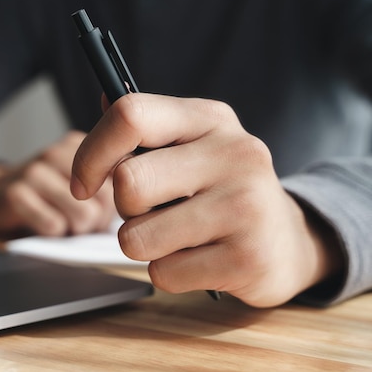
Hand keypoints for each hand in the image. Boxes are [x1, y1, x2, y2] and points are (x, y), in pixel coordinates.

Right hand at [0, 130, 115, 236]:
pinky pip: (53, 226)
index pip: (122, 180)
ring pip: (83, 215)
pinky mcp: (15, 193)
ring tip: (62, 223)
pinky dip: (51, 233)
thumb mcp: (77, 179)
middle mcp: (58, 152)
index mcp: (80, 145)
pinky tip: (40, 224)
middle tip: (80, 223)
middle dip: (98, 222)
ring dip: (76, 230)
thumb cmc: (43, 192)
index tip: (101, 209)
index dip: (117, 205)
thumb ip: (107, 185)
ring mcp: (34, 171)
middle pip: (107, 202)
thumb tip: (135, 211)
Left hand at [71, 93, 341, 306]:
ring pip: (137, 238)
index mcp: (211, 118)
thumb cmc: (223, 190)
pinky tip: (199, 260)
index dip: (91, 153)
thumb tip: (102, 98)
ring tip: (179, 237)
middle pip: (128, 184)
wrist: (288, 241)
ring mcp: (245, 206)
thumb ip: (148, 129)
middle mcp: (234, 153)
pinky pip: (163, 274)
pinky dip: (169, 272)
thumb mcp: (194, 146)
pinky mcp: (247, 258)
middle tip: (152, 213)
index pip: (130, 114)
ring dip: (145, 245)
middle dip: (125, 210)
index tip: (83, 184)